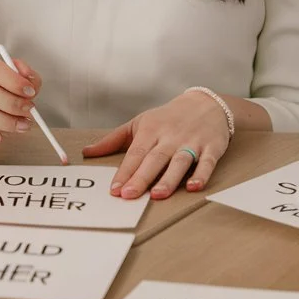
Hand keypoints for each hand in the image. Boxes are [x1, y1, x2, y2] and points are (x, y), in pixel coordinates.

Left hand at [81, 90, 229, 199]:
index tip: (114, 190)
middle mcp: (170, 136)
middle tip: (128, 195)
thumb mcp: (140, 123)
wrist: (205, 102)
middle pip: (154, 158)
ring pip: (179, 161)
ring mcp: (191, 142)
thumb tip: (87, 152)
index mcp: (151, 130)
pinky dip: (201, 174)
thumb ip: (114, 139)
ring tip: (157, 194)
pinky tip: (193, 187)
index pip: (135, 153)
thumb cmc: (168, 117)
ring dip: (169, 178)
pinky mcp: (211, 147)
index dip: (125, 171)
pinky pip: (206, 162)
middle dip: (141, 177)